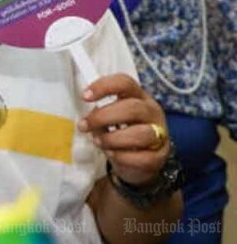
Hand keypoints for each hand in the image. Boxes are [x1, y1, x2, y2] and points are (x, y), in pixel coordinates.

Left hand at [77, 73, 170, 187]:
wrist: (138, 160)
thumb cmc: (121, 133)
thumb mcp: (110, 119)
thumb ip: (99, 113)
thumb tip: (86, 118)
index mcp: (138, 97)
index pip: (125, 83)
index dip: (104, 86)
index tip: (84, 96)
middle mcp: (152, 112)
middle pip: (131, 108)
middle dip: (103, 117)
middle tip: (84, 126)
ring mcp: (159, 134)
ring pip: (140, 134)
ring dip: (112, 139)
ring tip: (98, 142)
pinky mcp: (159, 155)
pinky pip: (142, 157)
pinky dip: (122, 157)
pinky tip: (112, 154)